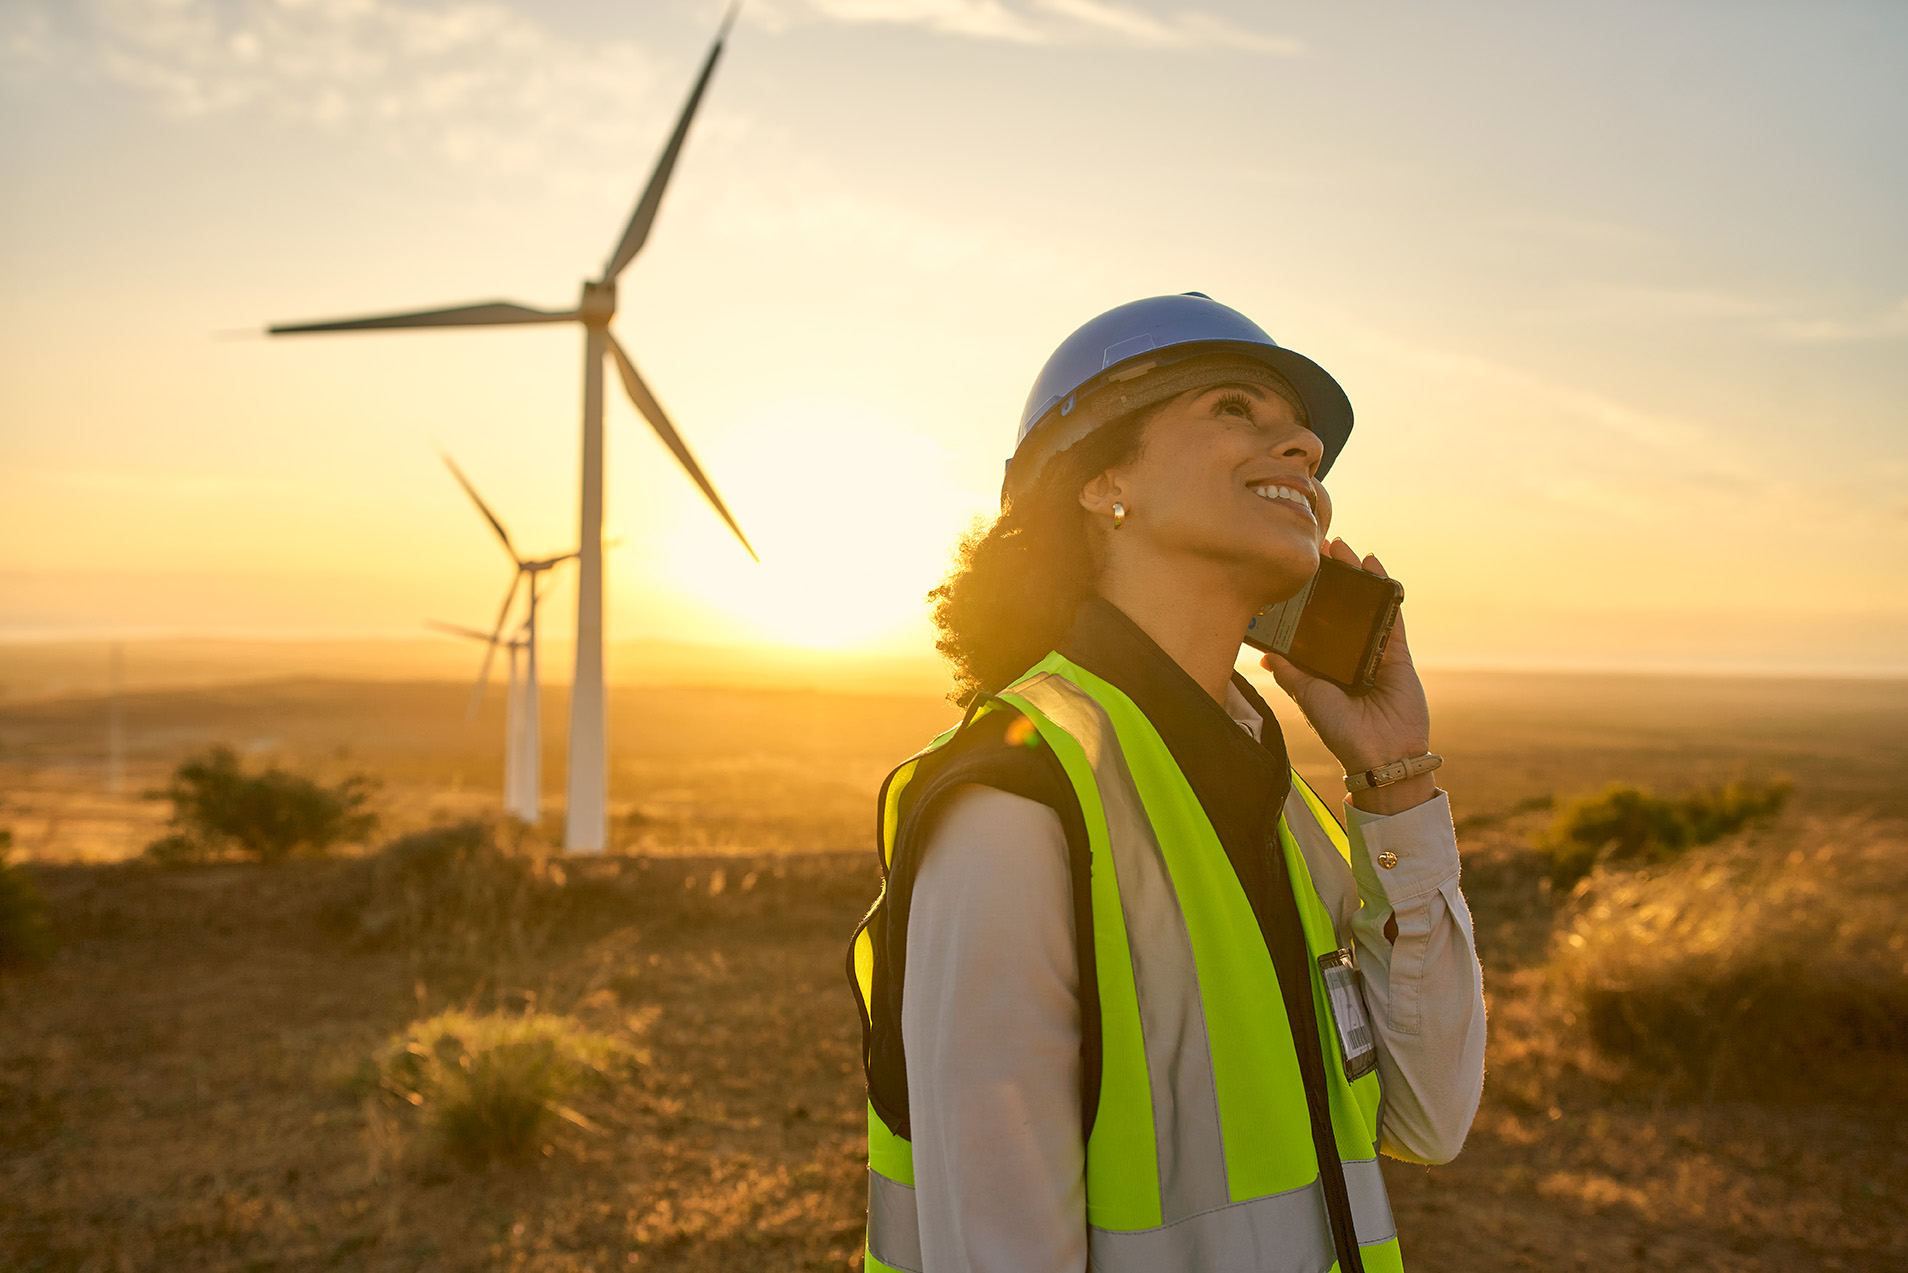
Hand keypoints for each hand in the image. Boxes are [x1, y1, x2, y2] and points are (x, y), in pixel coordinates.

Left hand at [1261, 539, 1435, 813]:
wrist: (1383, 756)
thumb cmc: (1343, 733)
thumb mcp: (1310, 698)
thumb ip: (1290, 674)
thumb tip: (1262, 654)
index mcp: (1324, 665)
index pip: (1313, 623)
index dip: (1306, 597)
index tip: (1292, 570)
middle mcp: (1348, 654)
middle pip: (1339, 607)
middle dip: (1330, 577)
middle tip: (1317, 546)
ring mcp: (1374, 650)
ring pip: (1365, 603)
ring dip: (1355, 574)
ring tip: (1342, 546)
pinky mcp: (1397, 652)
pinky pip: (1391, 614)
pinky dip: (1385, 589)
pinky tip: (1375, 565)